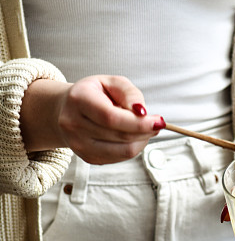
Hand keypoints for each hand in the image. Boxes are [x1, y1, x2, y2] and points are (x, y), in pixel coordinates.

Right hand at [21, 75, 164, 164]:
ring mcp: (78, 144)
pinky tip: (132, 136)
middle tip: (157, 124)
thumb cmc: (95, 94)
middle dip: (145, 131)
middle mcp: (73, 124)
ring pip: (123, 151)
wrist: (68, 110)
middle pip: (120, 135)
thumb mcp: (112, 82)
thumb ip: (129, 93)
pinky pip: (119, 158)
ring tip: (145, 129)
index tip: (159, 121)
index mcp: (79, 100)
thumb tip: (142, 112)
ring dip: (142, 141)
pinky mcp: (87, 158)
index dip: (138, 122)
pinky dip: (132, 148)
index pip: (111, 117)